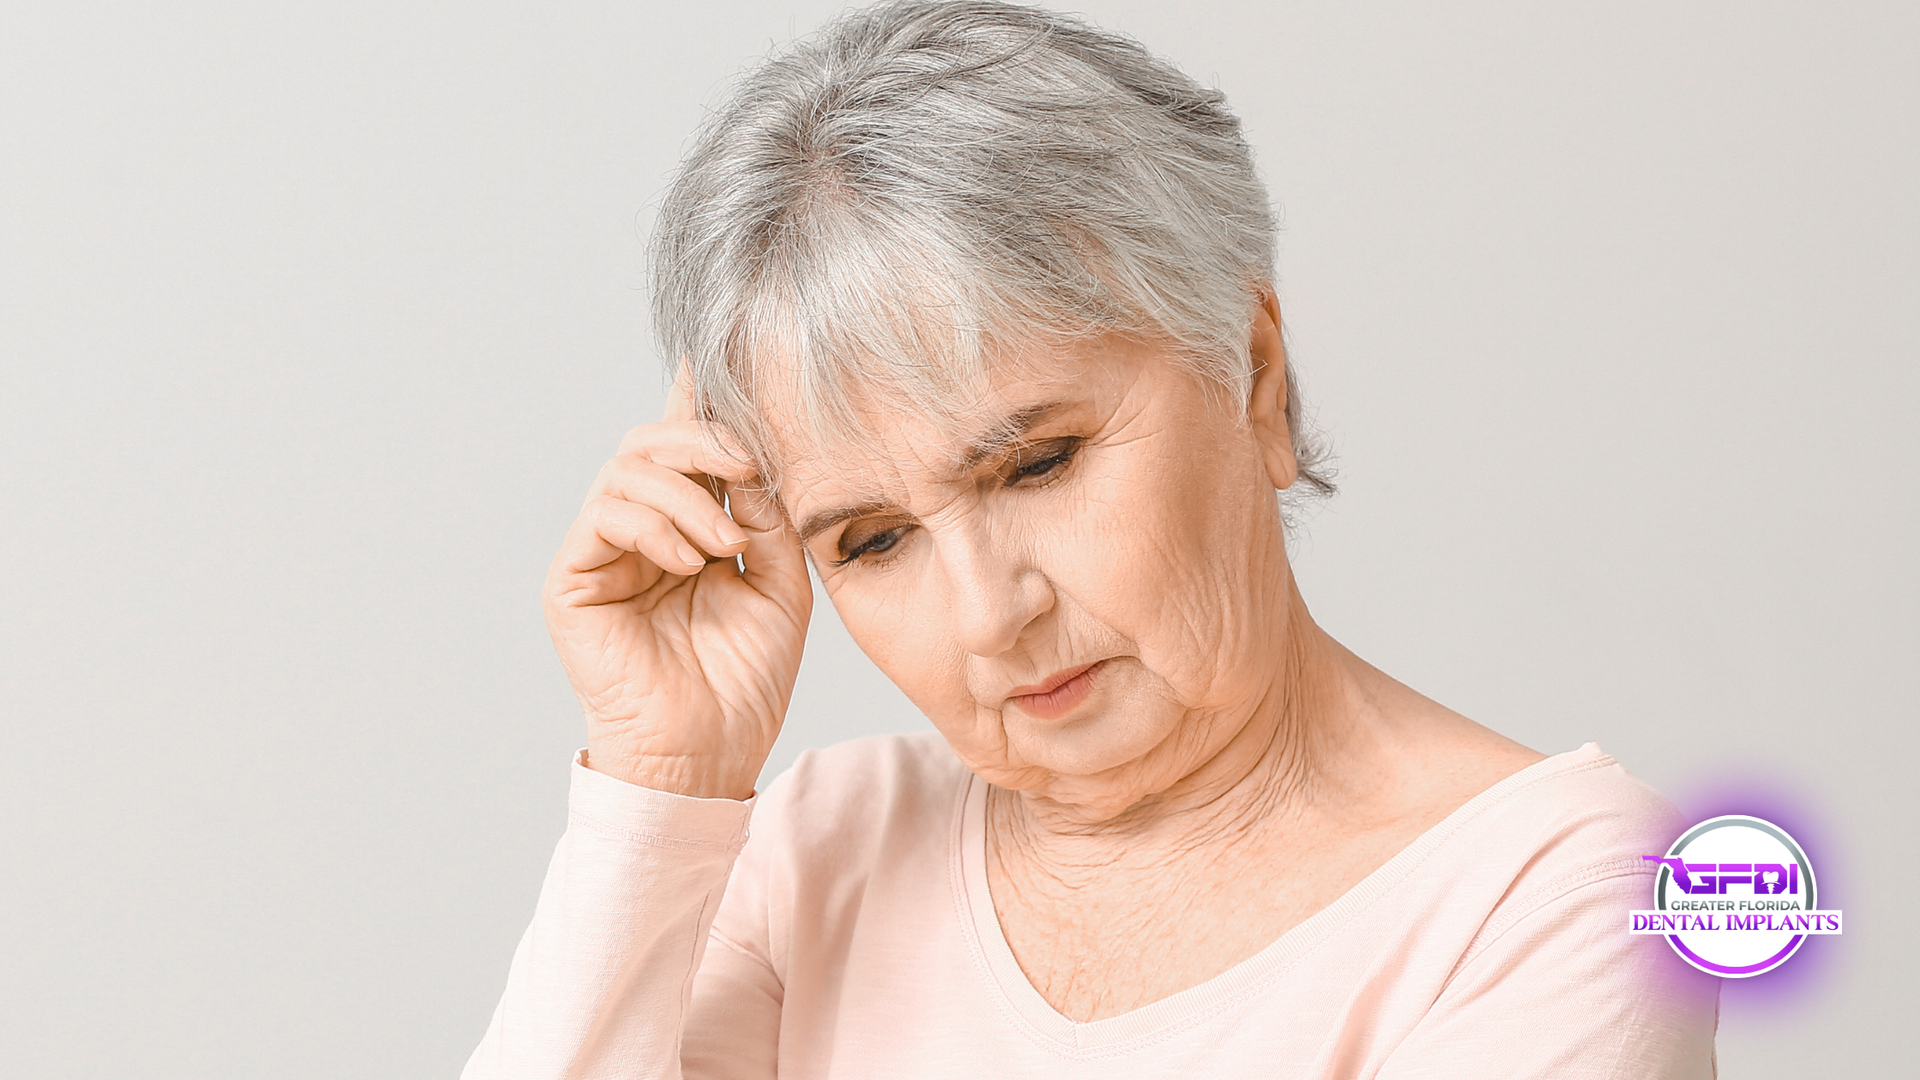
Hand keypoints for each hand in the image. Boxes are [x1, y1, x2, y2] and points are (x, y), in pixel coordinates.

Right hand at [542, 370, 811, 799]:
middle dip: (703, 438)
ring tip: (725, 545)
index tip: (716, 356)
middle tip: (746, 466)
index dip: (696, 399)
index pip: (684, 448)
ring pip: (628, 469)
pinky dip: (654, 525)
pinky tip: (689, 562)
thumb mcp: (780, 584)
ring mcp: (601, 553)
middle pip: (651, 440)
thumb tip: (749, 453)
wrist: (709, 754)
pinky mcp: (572, 580)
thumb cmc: (745, 679)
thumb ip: (766, 515)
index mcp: (687, 526)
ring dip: (687, 494)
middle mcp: (639, 531)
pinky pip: (604, 513)